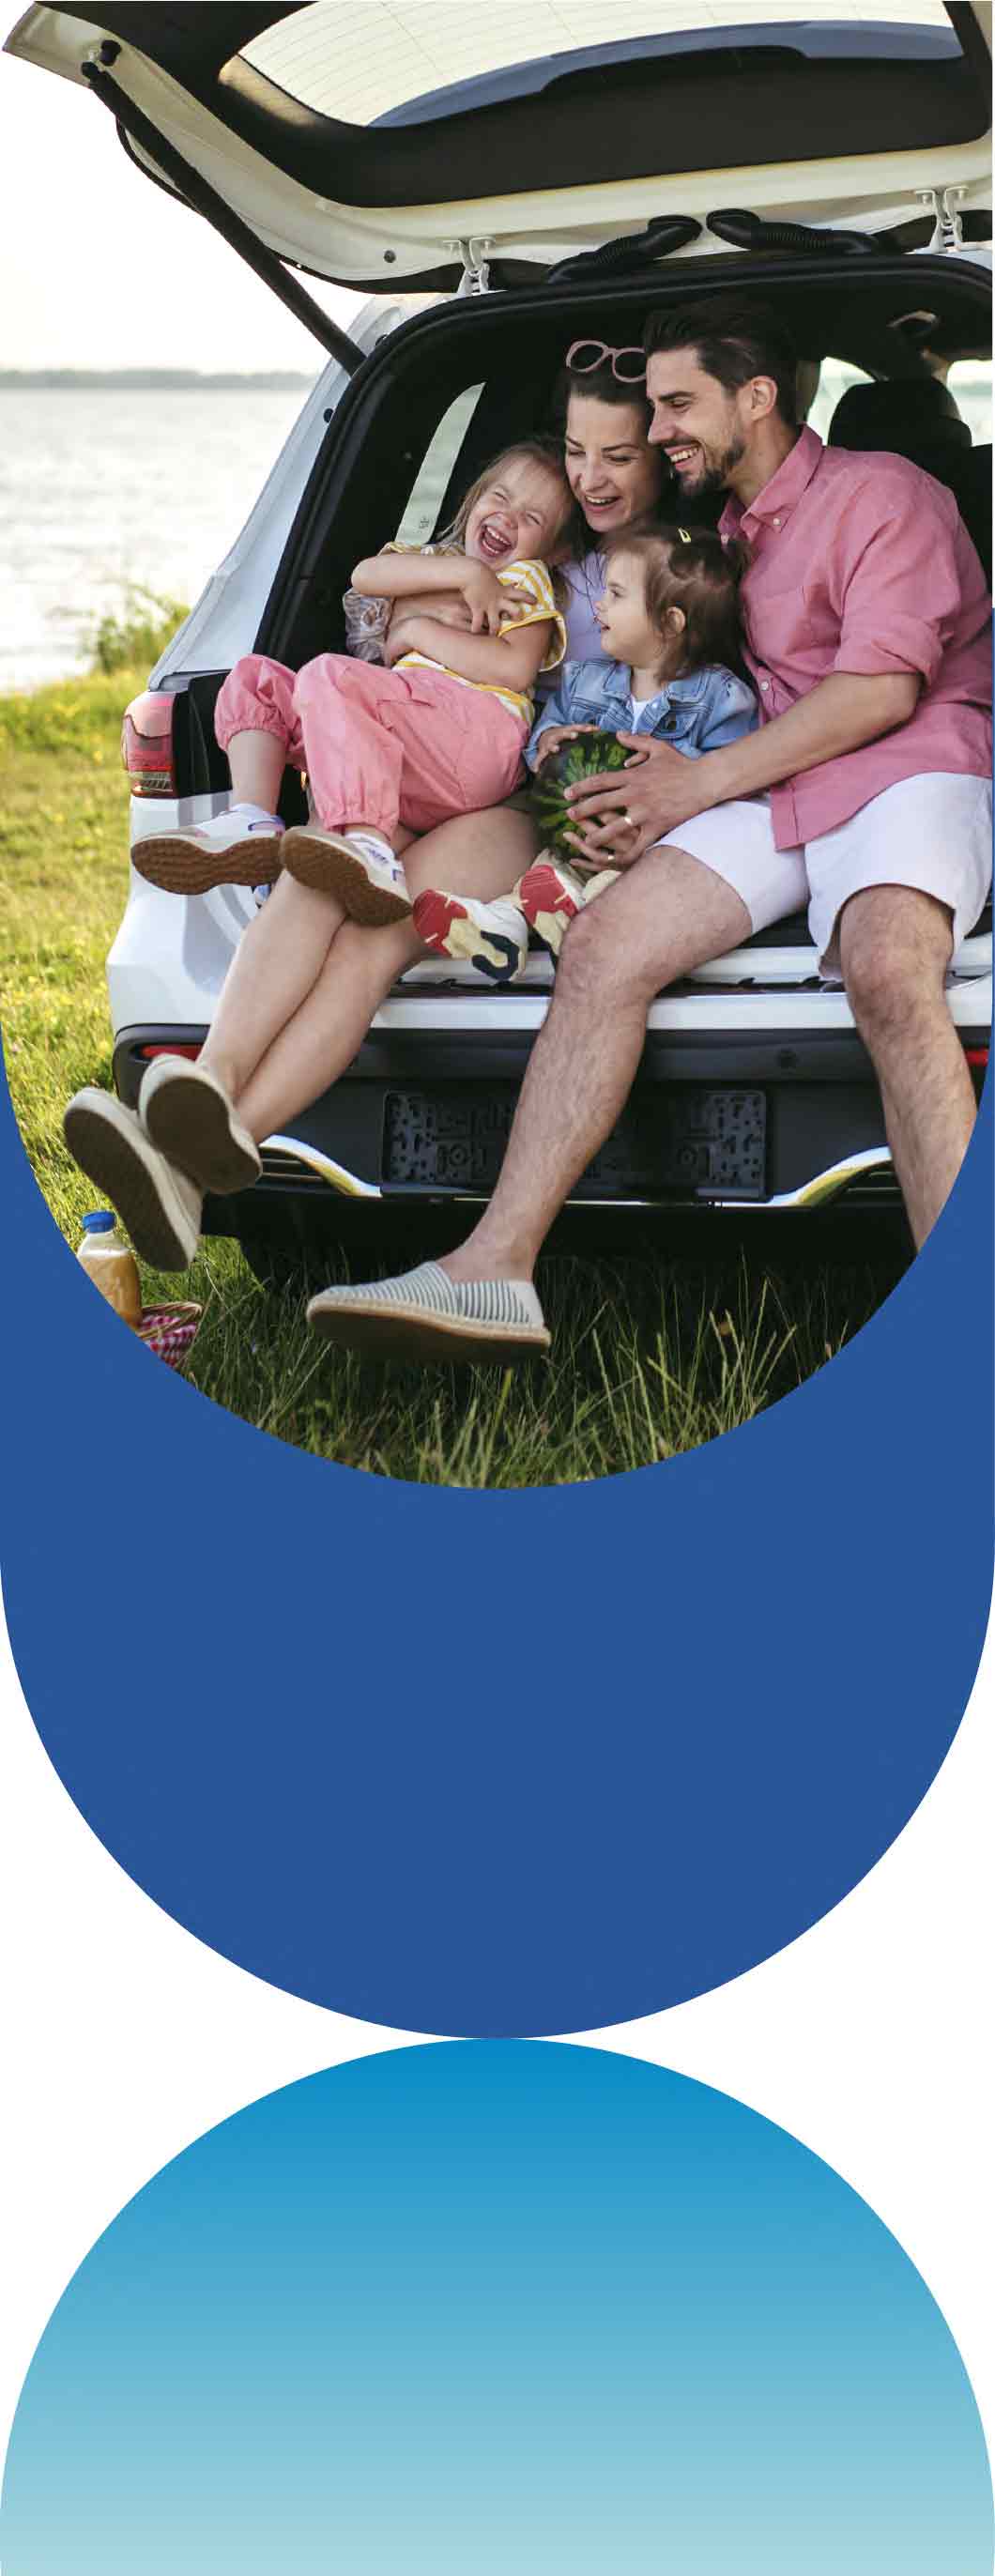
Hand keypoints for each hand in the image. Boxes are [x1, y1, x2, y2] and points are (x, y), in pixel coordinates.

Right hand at [458, 561, 532, 633]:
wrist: (470, 572)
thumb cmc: (480, 575)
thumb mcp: (494, 579)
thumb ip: (501, 585)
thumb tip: (510, 583)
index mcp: (503, 591)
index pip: (520, 594)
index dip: (528, 597)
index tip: (536, 601)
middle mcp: (499, 600)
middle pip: (515, 610)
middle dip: (518, 616)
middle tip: (518, 620)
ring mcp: (489, 605)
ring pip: (496, 623)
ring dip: (495, 630)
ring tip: (493, 634)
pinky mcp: (478, 608)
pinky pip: (478, 623)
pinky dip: (476, 628)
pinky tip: (474, 631)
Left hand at [532, 723, 598, 770]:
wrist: (548, 733)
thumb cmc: (547, 746)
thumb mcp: (541, 754)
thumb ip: (538, 762)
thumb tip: (534, 770)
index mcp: (550, 742)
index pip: (551, 744)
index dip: (553, 746)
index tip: (556, 749)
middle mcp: (558, 734)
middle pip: (562, 733)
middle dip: (568, 734)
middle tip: (574, 735)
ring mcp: (566, 729)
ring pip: (574, 727)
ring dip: (582, 728)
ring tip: (591, 729)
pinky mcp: (573, 727)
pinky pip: (582, 726)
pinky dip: (589, 727)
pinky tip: (598, 729)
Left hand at [563, 733, 712, 862]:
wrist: (705, 782)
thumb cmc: (682, 764)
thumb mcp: (659, 747)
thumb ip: (636, 741)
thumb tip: (618, 734)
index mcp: (633, 776)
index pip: (600, 781)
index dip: (581, 787)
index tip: (567, 793)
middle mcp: (636, 794)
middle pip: (601, 803)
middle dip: (582, 810)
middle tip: (569, 815)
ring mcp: (646, 812)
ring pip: (615, 827)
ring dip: (597, 835)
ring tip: (585, 841)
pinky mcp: (657, 827)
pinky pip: (638, 845)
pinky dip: (625, 854)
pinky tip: (613, 859)